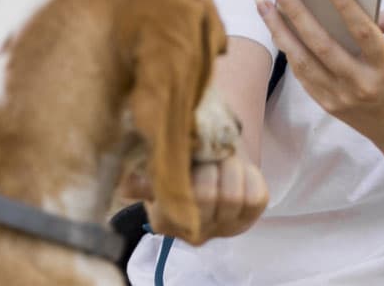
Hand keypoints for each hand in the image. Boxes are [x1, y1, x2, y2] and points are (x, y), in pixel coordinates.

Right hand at [120, 146, 268, 241]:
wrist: (212, 160)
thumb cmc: (182, 161)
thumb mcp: (160, 164)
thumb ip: (144, 176)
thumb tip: (127, 186)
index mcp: (163, 220)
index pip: (176, 200)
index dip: (184, 173)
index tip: (185, 153)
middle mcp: (193, 232)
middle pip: (206, 196)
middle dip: (208, 166)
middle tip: (207, 151)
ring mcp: (224, 228)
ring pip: (233, 196)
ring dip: (229, 168)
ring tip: (222, 157)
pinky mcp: (250, 219)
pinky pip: (256, 198)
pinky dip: (249, 176)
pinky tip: (238, 170)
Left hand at [257, 0, 383, 148]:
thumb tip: (373, 9)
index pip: (362, 30)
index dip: (343, 1)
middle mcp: (361, 84)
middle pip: (321, 43)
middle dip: (296, 11)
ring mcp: (341, 97)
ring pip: (302, 60)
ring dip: (279, 30)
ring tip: (264, 4)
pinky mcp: (328, 105)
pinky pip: (302, 75)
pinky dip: (288, 50)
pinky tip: (277, 29)